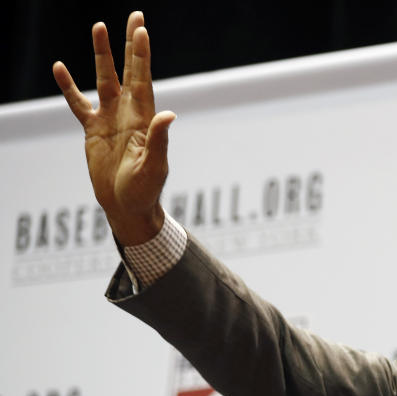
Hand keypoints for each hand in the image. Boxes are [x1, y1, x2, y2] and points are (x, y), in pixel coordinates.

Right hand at [53, 11, 174, 246]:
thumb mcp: (154, 166)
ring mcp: (110, 119)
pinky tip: (60, 68)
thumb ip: (159, 140)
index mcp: (144, 119)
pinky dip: (68, 87)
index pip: (143, 79)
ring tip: (98, 27)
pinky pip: (78, 103)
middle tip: (135, 16)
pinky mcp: (92, 130)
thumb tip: (168, 114)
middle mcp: (128, 113)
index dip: (141, 55)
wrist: (127, 207)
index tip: (141, 29)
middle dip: (130, 45)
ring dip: (101, 55)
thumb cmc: (145, 190)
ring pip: (103, 79)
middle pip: (129, 71)